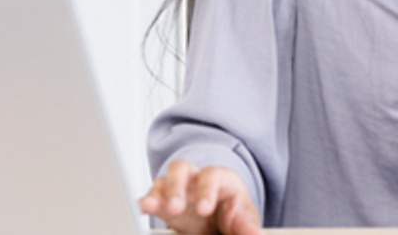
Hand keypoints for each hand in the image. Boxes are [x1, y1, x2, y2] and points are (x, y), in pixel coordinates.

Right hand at [138, 161, 261, 234]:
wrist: (221, 218)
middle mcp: (195, 179)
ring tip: (151, 207)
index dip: (207, 191)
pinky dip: (147, 202)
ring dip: (157, 194)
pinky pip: (152, 197)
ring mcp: (177, 188)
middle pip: (181, 170)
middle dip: (176, 187)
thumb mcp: (244, 217)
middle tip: (175, 207)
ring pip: (163, 181)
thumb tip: (255, 234)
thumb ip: (245, 224)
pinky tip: (142, 208)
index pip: (212, 176)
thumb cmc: (233, 211)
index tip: (204, 210)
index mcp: (220, 179)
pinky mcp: (164, 202)